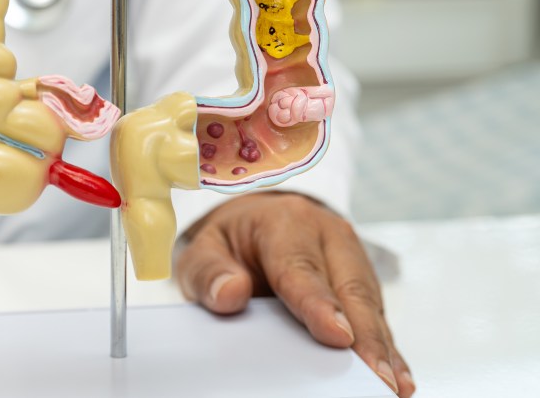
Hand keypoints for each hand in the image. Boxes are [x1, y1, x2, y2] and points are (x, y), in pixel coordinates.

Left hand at [174, 192, 413, 396]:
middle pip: (350, 289)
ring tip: (391, 388)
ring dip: (383, 348)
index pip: (301, 268)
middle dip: (365, 337)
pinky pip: (378, 318)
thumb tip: (230, 294)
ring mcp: (352, 259)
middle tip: (377, 379)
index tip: (337, 336)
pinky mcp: (363, 284)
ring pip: (371, 307)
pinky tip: (399, 379)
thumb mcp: (203, 249)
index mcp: (286, 222)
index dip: (319, 304)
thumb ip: (209, 271)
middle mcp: (328, 237)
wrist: (254, 224)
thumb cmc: (230, 243)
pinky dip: (388, 349)